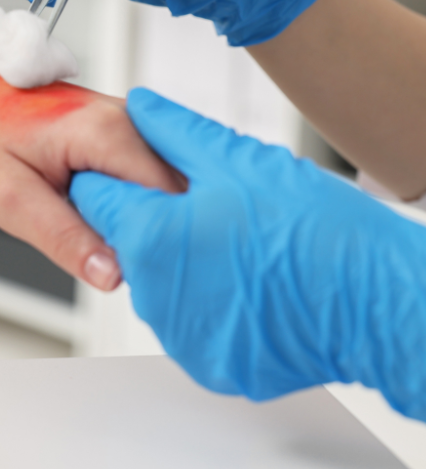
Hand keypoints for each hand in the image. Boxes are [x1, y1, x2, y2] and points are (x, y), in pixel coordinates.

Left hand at [0, 15, 183, 290]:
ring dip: (146, 219)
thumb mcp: (9, 198)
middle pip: (177, 194)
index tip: (137, 271)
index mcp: (107, 131)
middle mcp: (129, 120)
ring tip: (100, 233)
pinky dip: (136, 204)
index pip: (169, 200)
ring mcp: (131, 123)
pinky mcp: (126, 132)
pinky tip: (105, 215)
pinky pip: (151, 177)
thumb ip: (64, 237)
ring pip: (168, 187)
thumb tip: (113, 274)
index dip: (159, 241)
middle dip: (156, 232)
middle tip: (112, 258)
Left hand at [70, 88, 425, 420]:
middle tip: (205, 205)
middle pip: (124, 240)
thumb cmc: (312, 230)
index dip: (116, 176)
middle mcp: (151, 294)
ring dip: (179, 259)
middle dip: (150, 218)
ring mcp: (178, 335)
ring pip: (156, 280)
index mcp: (149, 236)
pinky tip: (244, 278)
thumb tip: (141, 105)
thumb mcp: (236, 160)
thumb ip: (173, 130)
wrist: (375, 304)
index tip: (140, 173)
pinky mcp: (206, 362)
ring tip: (233, 241)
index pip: (93, 196)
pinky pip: (187, 319)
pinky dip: (205, 299)